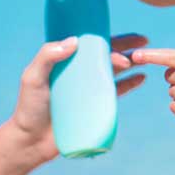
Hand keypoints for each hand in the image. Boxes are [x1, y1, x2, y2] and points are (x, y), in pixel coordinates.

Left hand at [11, 33, 147, 163]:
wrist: (32, 142)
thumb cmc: (29, 108)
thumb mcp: (33, 78)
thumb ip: (47, 56)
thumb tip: (75, 41)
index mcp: (66, 61)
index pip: (91, 44)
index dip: (109, 36)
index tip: (123, 33)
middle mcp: (79, 72)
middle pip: (107, 54)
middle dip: (127, 47)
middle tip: (144, 42)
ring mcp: (88, 89)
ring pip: (114, 70)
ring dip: (131, 63)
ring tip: (145, 59)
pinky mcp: (95, 106)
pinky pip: (117, 91)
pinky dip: (130, 83)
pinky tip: (141, 78)